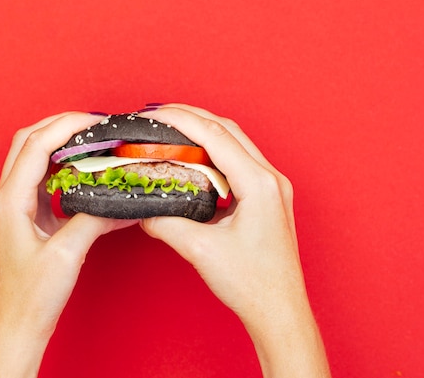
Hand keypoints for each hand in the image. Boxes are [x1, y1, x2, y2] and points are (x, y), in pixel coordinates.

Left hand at [0, 112, 135, 377]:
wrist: (15, 327)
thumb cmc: (30, 298)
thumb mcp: (66, 255)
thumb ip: (92, 219)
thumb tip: (118, 200)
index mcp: (9, 202)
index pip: (35, 146)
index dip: (65, 126)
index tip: (94, 120)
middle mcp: (7, 199)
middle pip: (27, 143)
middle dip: (59, 126)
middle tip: (93, 124)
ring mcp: (14, 208)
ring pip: (33, 160)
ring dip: (60, 145)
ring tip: (91, 141)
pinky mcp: (26, 219)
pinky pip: (43, 182)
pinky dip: (63, 169)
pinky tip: (85, 173)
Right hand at [139, 104, 330, 377]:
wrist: (279, 310)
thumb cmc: (252, 284)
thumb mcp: (201, 250)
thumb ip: (166, 223)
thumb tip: (143, 210)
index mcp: (259, 185)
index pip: (216, 136)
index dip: (182, 120)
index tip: (154, 114)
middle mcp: (270, 179)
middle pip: (227, 130)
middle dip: (192, 116)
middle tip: (158, 114)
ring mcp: (272, 187)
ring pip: (235, 142)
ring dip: (203, 130)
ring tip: (172, 128)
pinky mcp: (267, 197)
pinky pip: (239, 161)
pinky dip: (213, 151)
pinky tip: (193, 156)